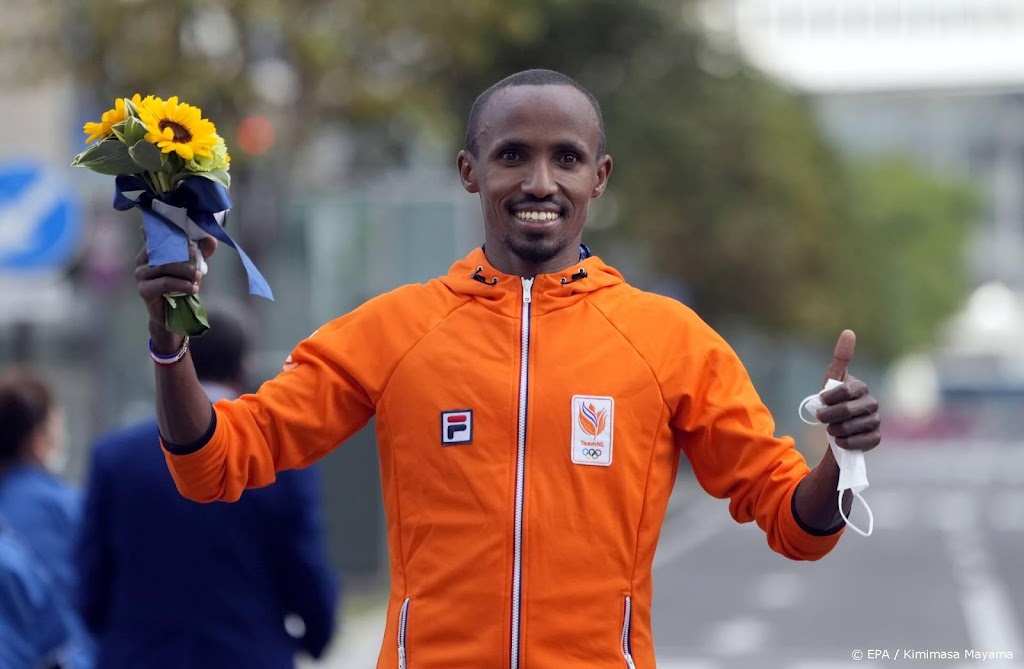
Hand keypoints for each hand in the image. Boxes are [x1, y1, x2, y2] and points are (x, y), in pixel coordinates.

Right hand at [135, 236, 217, 334]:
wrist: (175, 312)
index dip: (176, 236)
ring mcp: (141, 274)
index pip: (159, 235)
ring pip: (165, 266)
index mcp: (152, 249)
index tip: (193, 245)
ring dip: (185, 272)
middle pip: (163, 250)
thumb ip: (201, 251)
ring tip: (198, 278)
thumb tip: (210, 240)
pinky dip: (182, 284)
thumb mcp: (194, 265)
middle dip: (185, 256)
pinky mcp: (144, 289)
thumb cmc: (181, 285)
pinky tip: (193, 289)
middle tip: (199, 266)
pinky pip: (165, 282)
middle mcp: (142, 259)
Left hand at [814, 329, 880, 451]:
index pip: (844, 390)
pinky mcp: (875, 438)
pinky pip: (861, 442)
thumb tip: (849, 331)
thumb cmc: (834, 400)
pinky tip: (841, 441)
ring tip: (831, 429)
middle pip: (846, 411)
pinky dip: (846, 443)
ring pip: (852, 427)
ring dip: (835, 430)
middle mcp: (872, 403)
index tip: (820, 402)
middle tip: (822, 419)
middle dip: (829, 416)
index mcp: (860, 388)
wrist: (837, 427)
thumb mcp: (832, 379)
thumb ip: (841, 357)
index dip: (828, 399)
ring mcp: (875, 421)